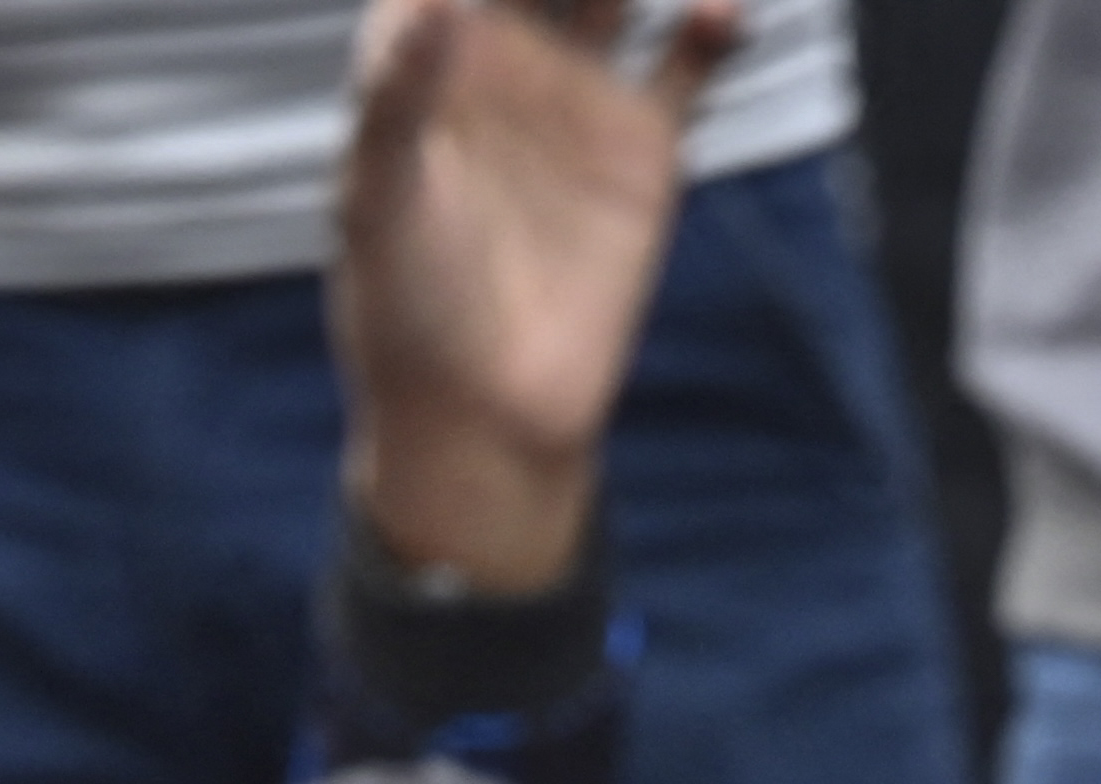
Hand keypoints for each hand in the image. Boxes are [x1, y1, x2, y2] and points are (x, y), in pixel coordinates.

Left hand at [332, 0, 734, 595]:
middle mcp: (501, 53)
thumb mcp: (378, 206)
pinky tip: (722, 13)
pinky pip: (691, 58)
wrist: (484, 424)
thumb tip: (435, 0)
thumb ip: (399, 100)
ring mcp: (575, 93)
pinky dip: (715, 22)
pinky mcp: (642, 148)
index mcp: (419, 48)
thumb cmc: (404, 316)